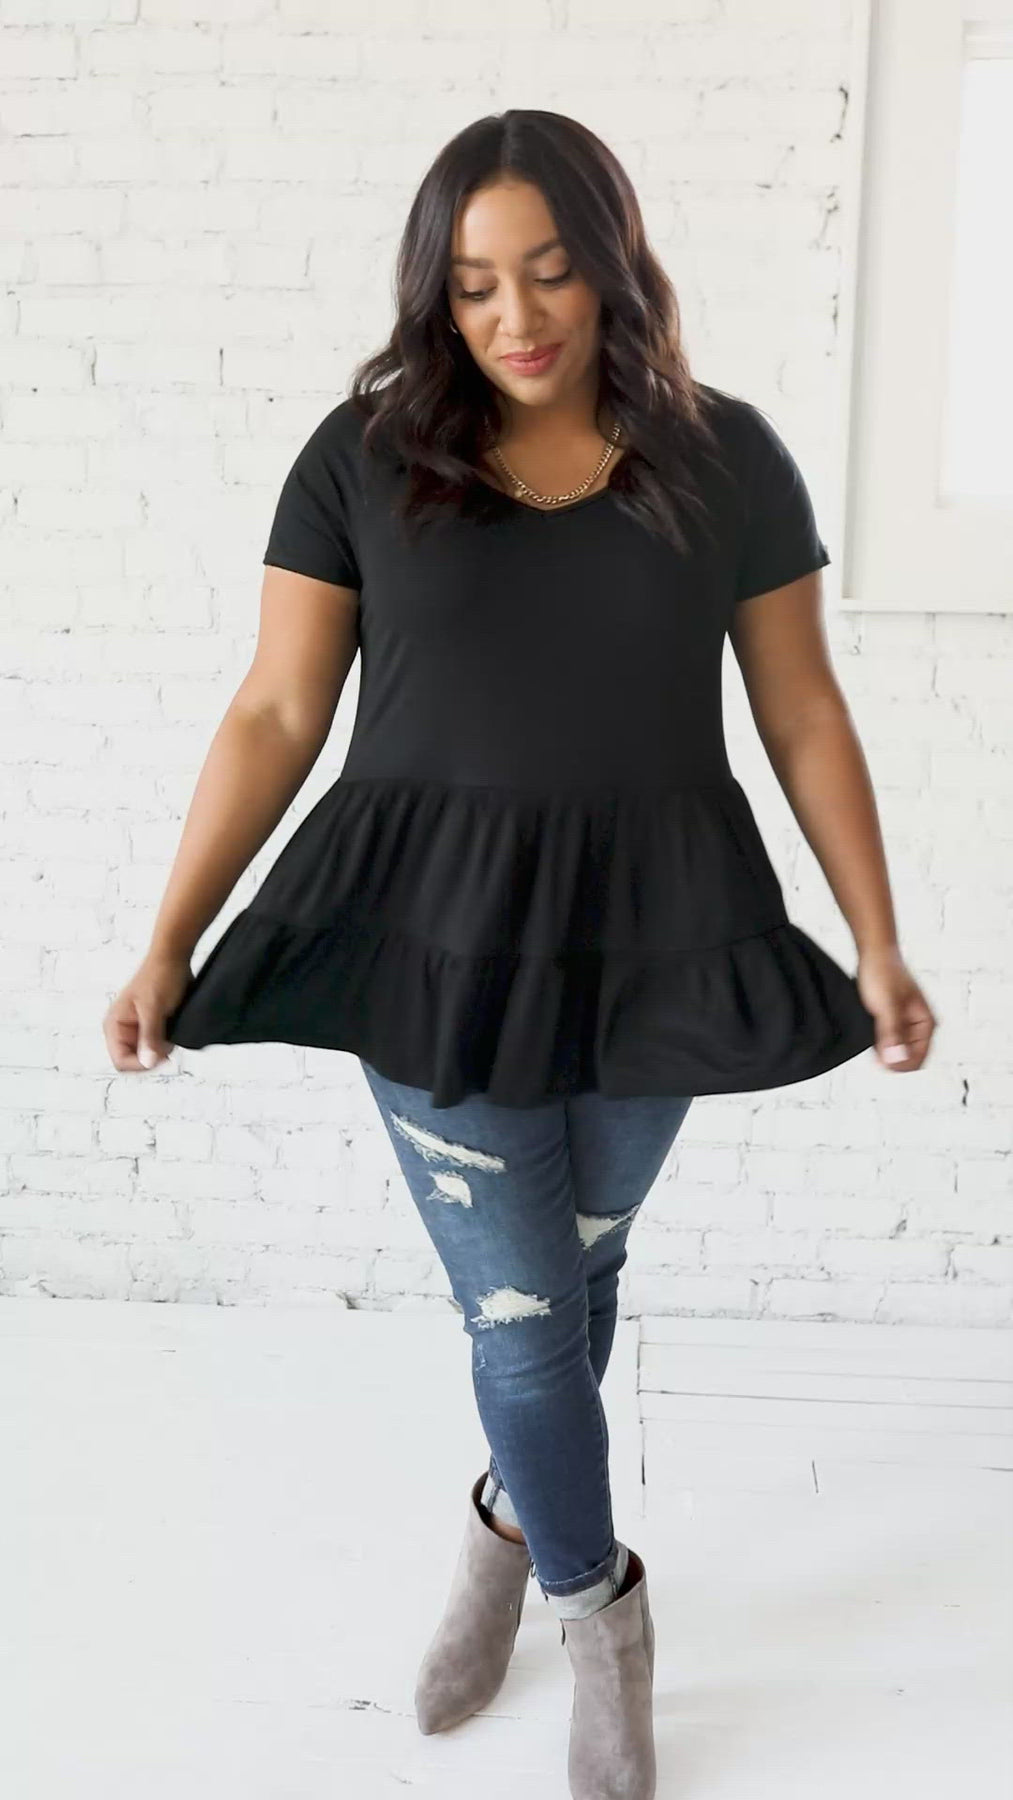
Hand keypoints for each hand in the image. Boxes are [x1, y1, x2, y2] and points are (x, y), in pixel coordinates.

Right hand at [103, 950, 191, 1072]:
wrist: (174, 958)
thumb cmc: (160, 975)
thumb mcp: (154, 1008)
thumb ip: (150, 1036)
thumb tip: (148, 1062)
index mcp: (114, 1025)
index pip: (121, 1061)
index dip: (141, 1064)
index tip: (160, 1056)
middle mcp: (122, 1030)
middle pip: (135, 1061)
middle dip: (153, 1055)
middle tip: (168, 1039)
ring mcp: (136, 1029)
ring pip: (148, 1054)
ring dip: (162, 1048)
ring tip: (171, 1027)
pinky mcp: (150, 1027)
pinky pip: (157, 1045)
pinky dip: (167, 1042)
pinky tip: (174, 1026)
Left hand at [856, 945, 935, 1072]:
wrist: (875, 953)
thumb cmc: (884, 973)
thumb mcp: (887, 1007)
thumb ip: (892, 1034)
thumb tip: (896, 1061)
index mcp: (927, 1023)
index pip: (919, 1059)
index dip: (900, 1064)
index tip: (881, 1062)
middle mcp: (920, 1025)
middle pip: (908, 1057)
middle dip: (893, 1058)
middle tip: (874, 1051)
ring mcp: (907, 1023)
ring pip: (898, 1050)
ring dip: (886, 1050)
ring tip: (872, 1039)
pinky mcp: (895, 1020)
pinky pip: (890, 1040)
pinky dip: (880, 1042)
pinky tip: (870, 1034)